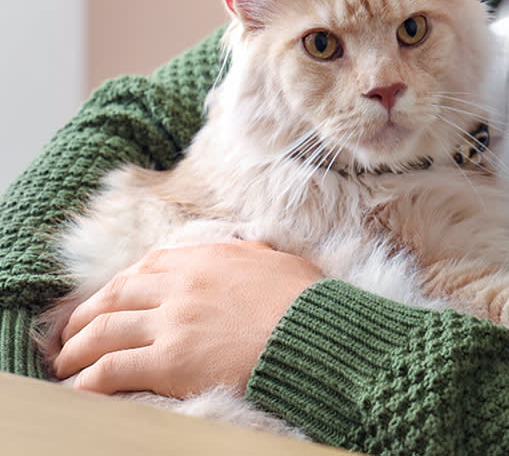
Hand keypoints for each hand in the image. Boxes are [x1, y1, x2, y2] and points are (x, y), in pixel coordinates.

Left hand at [52, 241, 322, 396]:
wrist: (313, 334)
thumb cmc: (305, 302)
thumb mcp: (277, 261)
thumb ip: (251, 253)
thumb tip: (249, 248)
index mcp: (205, 259)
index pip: (146, 267)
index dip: (119, 285)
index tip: (108, 300)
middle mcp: (181, 286)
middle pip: (115, 296)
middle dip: (86, 315)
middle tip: (72, 333)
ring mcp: (173, 322)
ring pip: (105, 331)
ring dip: (78, 348)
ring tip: (66, 363)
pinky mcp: (170, 360)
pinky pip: (114, 368)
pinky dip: (90, 378)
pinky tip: (81, 388)